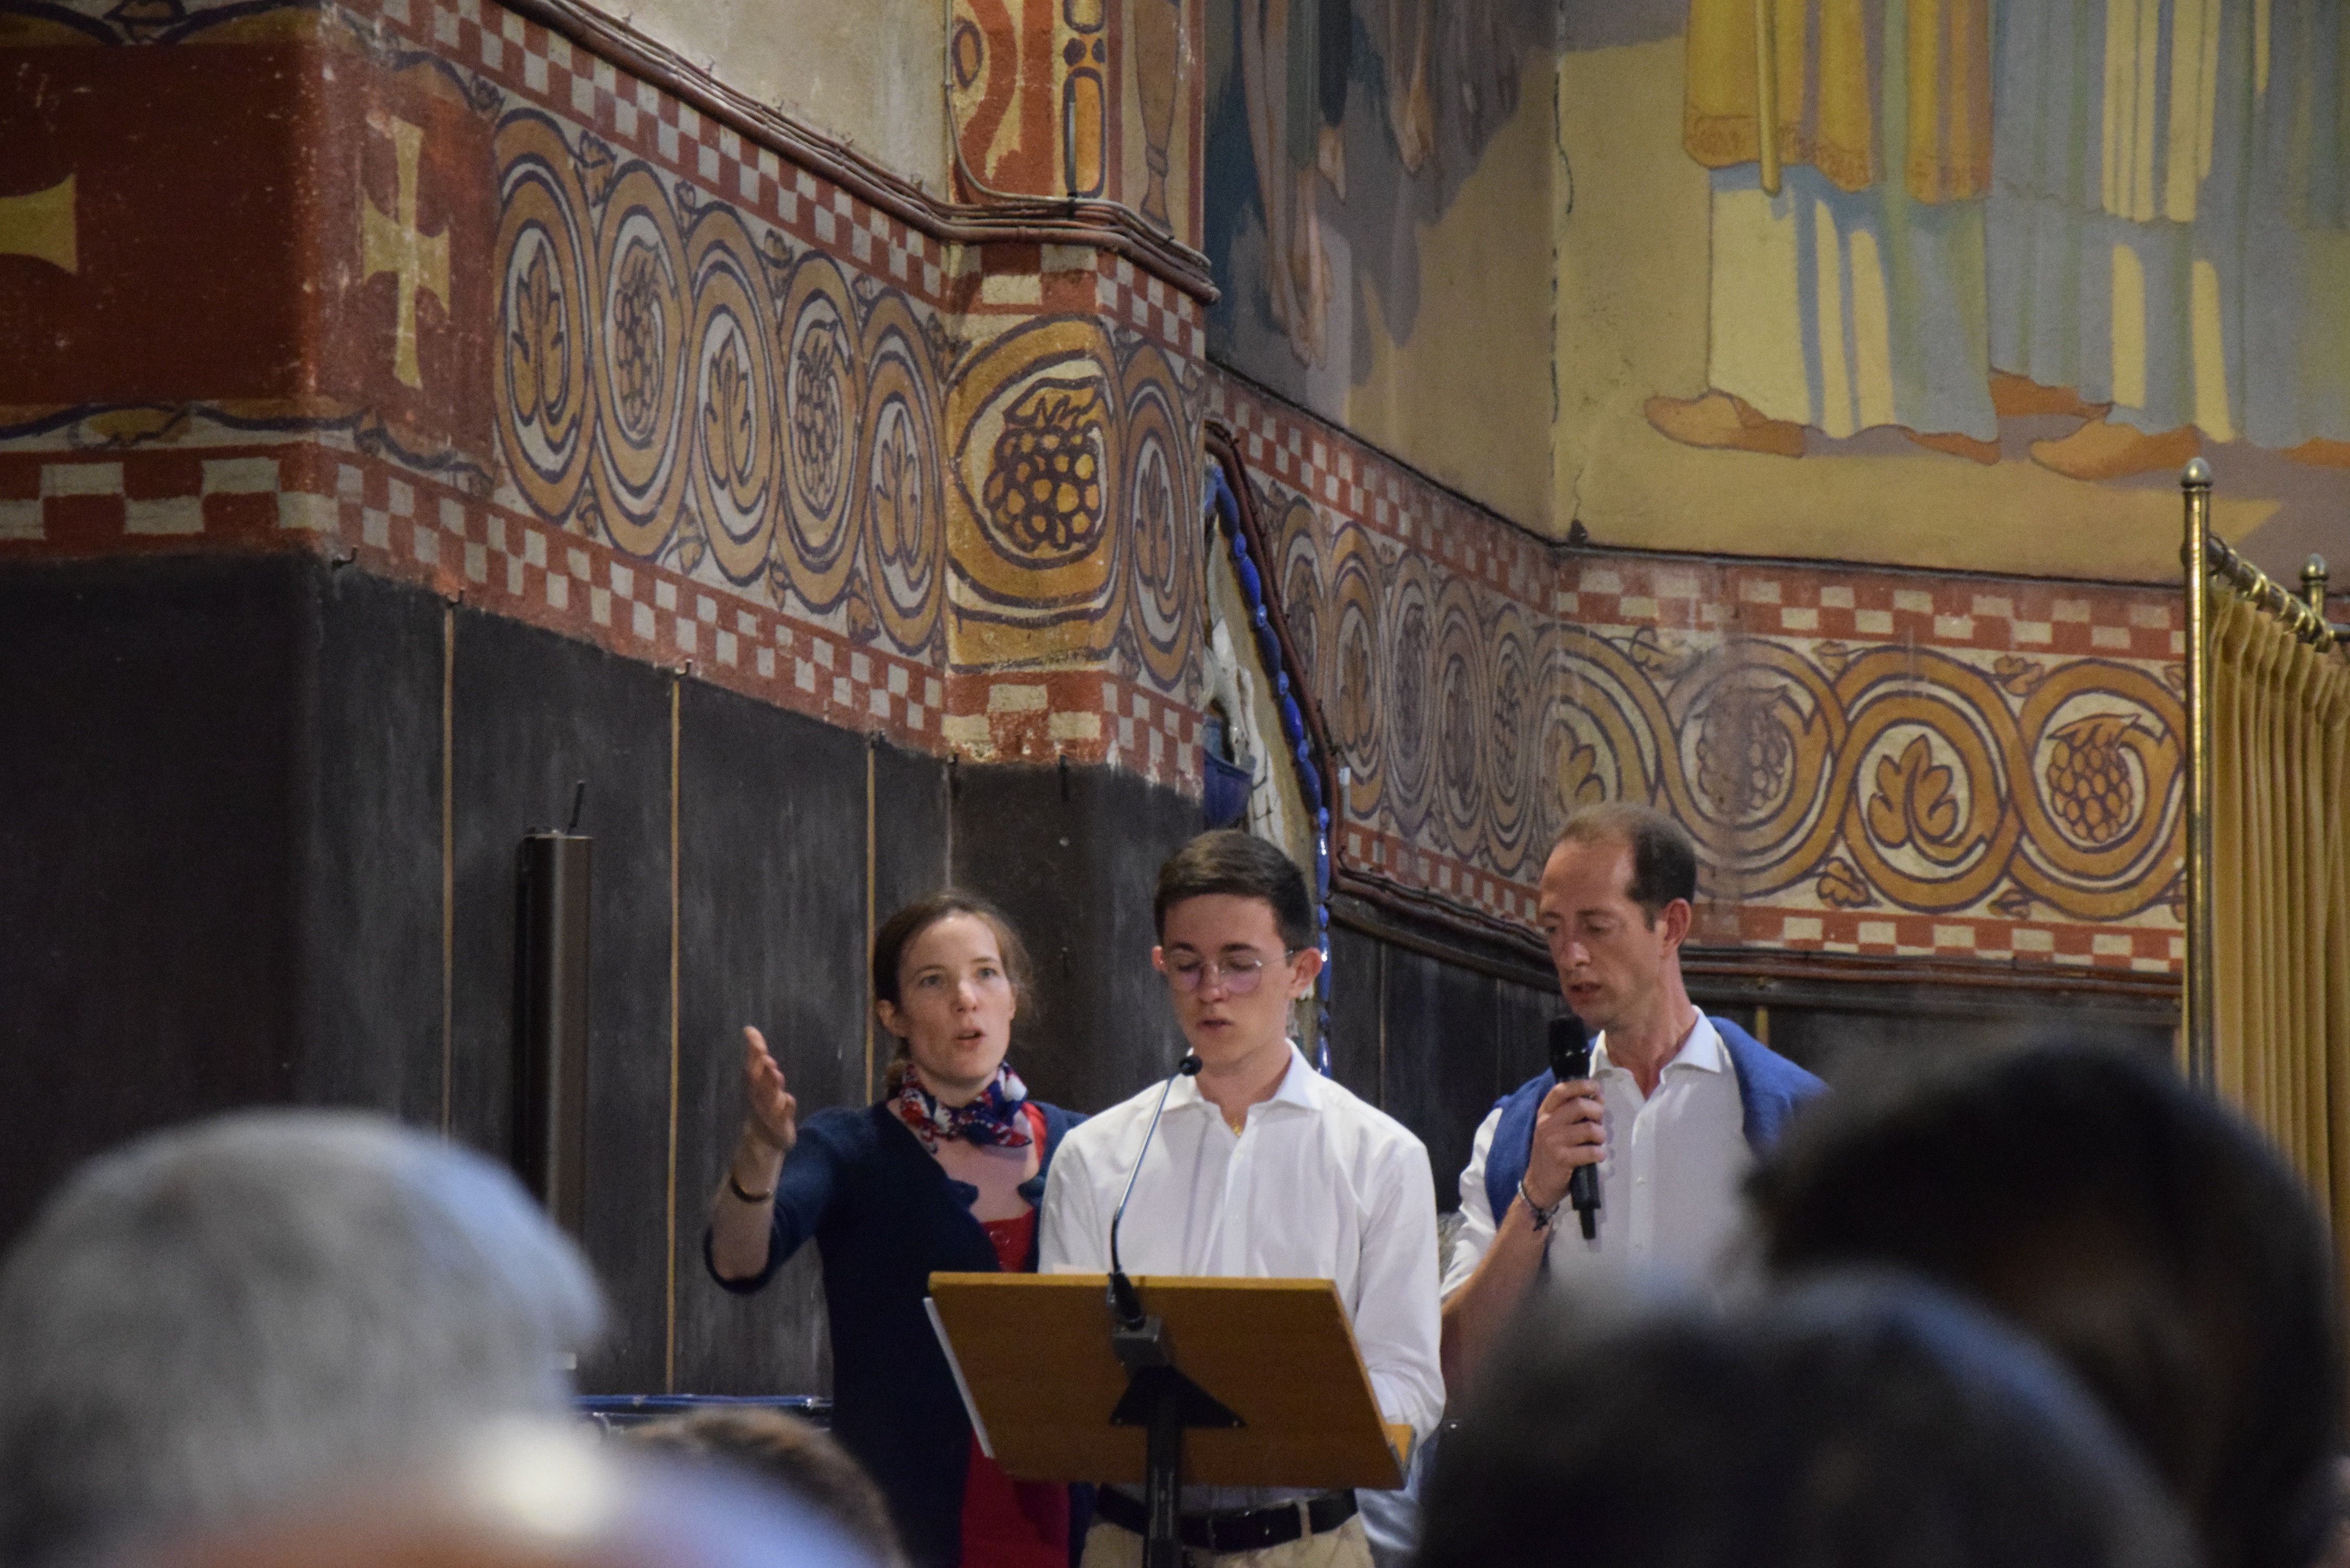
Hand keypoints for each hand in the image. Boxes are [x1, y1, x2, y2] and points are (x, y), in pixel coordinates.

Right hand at [741, 1025, 797, 1155]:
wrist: (765, 1140)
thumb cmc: (765, 1107)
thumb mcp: (763, 1086)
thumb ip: (760, 1065)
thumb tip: (759, 1045)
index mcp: (755, 1086)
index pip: (753, 1063)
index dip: (753, 1047)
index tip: (750, 1030)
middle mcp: (760, 1097)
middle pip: (759, 1079)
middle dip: (761, 1067)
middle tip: (765, 1054)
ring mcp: (770, 1111)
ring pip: (771, 1097)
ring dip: (772, 1085)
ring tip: (775, 1072)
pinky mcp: (782, 1125)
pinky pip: (785, 1115)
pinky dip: (786, 1108)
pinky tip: (788, 1099)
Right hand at [1522, 1078, 1603, 1212]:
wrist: (1538, 1184)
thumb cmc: (1551, 1153)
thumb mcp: (1553, 1128)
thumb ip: (1570, 1113)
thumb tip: (1597, 1098)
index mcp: (1545, 1113)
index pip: (1561, 1090)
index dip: (1581, 1085)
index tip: (1596, 1088)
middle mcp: (1546, 1124)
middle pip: (1579, 1105)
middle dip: (1597, 1111)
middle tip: (1599, 1122)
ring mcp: (1553, 1141)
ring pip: (1589, 1129)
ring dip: (1601, 1135)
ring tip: (1598, 1141)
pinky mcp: (1562, 1159)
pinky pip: (1591, 1151)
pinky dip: (1599, 1153)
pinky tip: (1596, 1156)